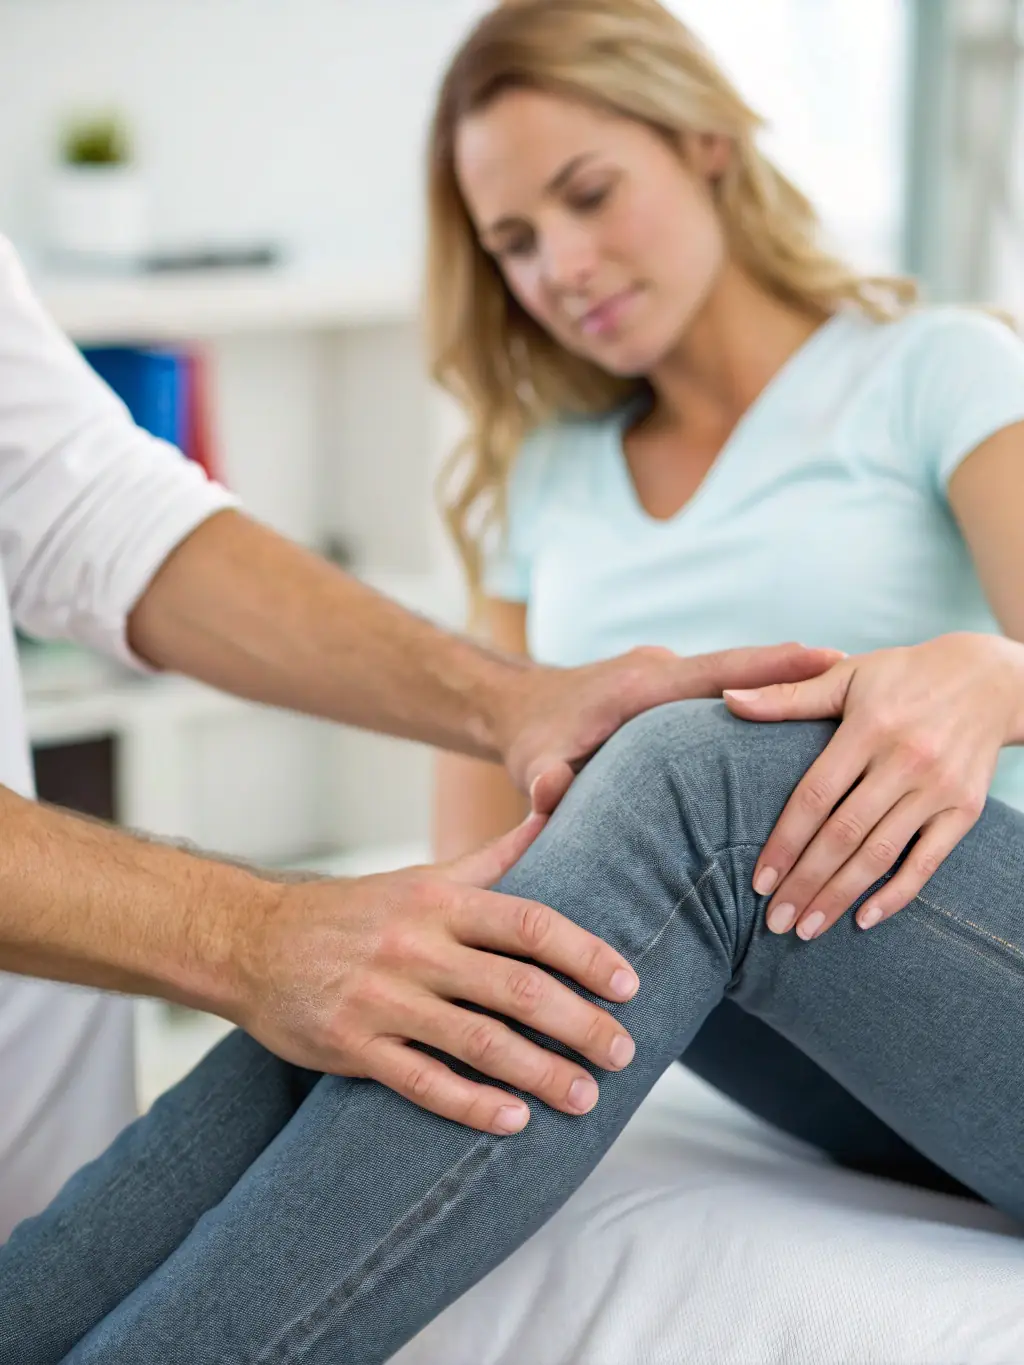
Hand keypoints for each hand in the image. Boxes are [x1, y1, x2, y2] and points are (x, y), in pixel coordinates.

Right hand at [230, 815, 638, 1133]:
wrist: (253, 942)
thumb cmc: (356, 911)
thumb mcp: (425, 876)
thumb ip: (496, 855)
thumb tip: (556, 806)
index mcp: (440, 901)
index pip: (529, 923)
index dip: (585, 953)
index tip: (629, 984)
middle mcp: (416, 946)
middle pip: (515, 987)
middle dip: (579, 1023)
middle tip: (625, 1053)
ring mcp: (382, 998)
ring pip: (477, 1040)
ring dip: (539, 1073)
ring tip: (585, 1098)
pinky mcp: (352, 1045)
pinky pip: (420, 1081)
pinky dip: (471, 1105)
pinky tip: (514, 1122)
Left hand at [500, 642, 845, 813]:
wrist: (521, 707)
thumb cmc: (534, 739)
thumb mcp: (535, 761)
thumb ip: (544, 779)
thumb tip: (548, 792)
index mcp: (642, 685)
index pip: (716, 671)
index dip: (770, 665)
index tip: (826, 656)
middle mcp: (666, 673)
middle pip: (744, 672)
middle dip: (799, 673)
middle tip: (865, 674)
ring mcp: (675, 680)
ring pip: (742, 684)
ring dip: (790, 691)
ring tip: (858, 704)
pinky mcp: (679, 696)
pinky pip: (732, 695)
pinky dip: (769, 703)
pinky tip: (812, 726)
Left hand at [724, 632, 1023, 938]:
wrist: (989, 681)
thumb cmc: (903, 676)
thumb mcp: (846, 675)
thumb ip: (787, 695)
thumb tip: (727, 700)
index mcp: (868, 729)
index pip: (815, 796)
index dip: (784, 842)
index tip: (758, 881)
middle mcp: (905, 760)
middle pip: (843, 835)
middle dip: (805, 883)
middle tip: (774, 922)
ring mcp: (938, 788)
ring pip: (880, 854)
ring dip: (840, 896)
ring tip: (806, 929)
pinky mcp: (964, 809)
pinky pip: (928, 861)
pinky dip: (896, 894)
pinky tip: (863, 919)